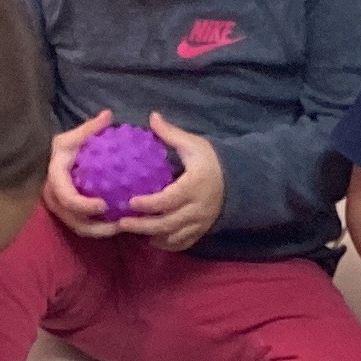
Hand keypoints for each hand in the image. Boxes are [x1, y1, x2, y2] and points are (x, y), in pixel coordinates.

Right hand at [40, 110, 120, 235]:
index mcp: (55, 180)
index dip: (85, 205)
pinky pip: (84, 227)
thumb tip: (107, 115)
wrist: (48, 163)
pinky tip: (118, 224)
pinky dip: (100, 229)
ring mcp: (60, 211)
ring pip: (80, 228)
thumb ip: (89, 128)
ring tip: (122, 227)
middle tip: (120, 223)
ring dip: (101, 232)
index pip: (67, 198)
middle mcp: (54, 200)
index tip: (105, 204)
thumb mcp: (72, 137)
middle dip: (97, 226)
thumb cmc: (63, 150)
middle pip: (74, 221)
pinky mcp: (68, 216)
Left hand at [115, 114, 226, 250]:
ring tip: (131, 231)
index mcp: (194, 186)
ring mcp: (200, 222)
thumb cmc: (211, 160)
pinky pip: (182, 243)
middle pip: (168, 223)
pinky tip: (151, 239)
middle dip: (143, 225)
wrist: (239, 180)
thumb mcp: (193, 144)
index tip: (130, 201)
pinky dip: (166, 243)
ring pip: (173, 235)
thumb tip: (152, 117)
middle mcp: (198, 208)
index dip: (149, 203)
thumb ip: (171, 134)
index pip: (169, 199)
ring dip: (151, 236)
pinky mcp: (201, 231)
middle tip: (121, 223)